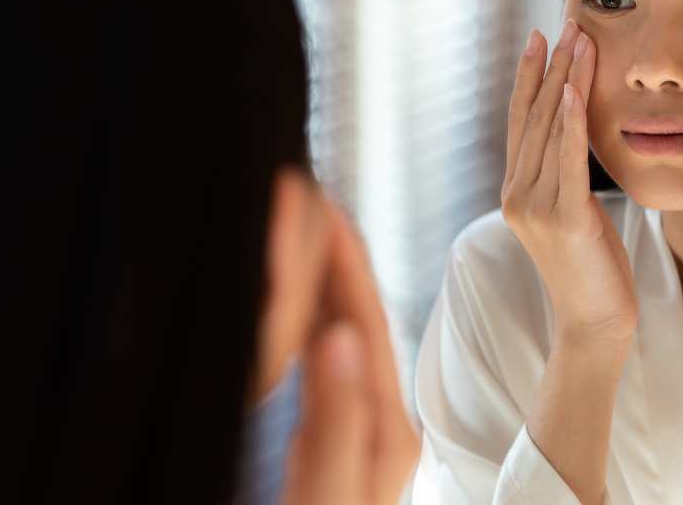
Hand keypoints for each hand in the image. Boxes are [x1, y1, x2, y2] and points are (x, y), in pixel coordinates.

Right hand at [280, 206, 420, 504]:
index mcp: (386, 429)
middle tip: (315, 206)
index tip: (331, 210)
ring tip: (301, 241)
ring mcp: (357, 433)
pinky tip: (295, 317)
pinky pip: (322, 371)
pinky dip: (308, 331)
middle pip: (358, 325)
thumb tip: (340, 336)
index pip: (367, 326)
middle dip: (337, 264)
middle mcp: (379, 424)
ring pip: (340, 342)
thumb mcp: (328, 486)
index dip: (349, 265)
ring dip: (323, 290)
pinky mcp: (332, 446)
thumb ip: (337, 417)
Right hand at [501, 19, 637, 345]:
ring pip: (550, 129)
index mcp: (518, 190)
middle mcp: (517, 192)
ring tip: (578, 40)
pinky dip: (570, 122)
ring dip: (565, 80)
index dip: (531, 76)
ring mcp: (534, 206)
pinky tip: (575, 91)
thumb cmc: (594, 270)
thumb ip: (566, 178)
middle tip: (567, 22)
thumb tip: (577, 140)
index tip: (542, 36)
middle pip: (535, 116)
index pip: (524, 120)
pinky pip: (566, 160)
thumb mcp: (575, 215)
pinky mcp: (561, 219)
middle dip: (551, 66)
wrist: (595, 325)